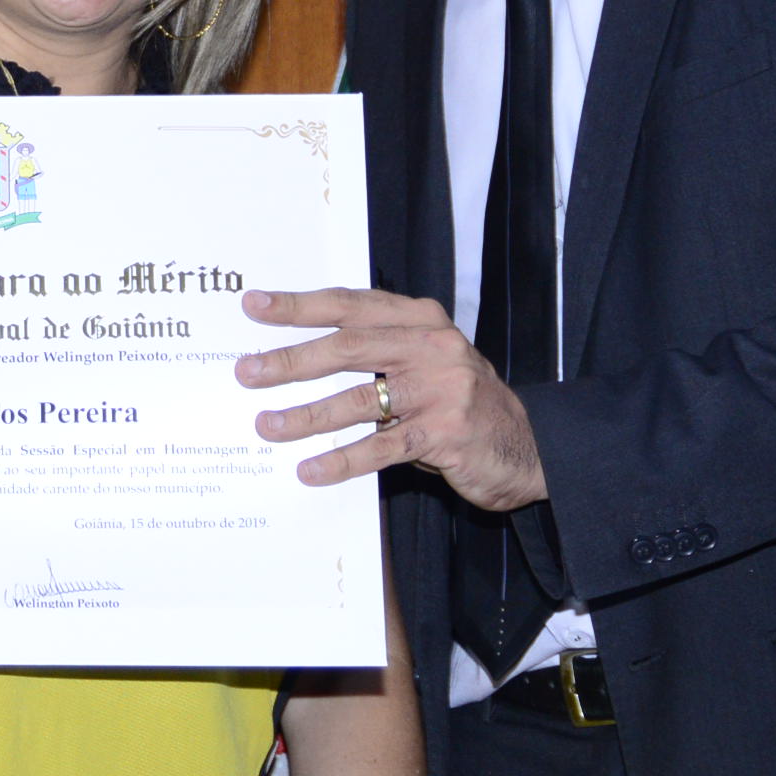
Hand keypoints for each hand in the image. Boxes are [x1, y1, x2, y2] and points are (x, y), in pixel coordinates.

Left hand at [236, 286, 544, 507]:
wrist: (527, 446)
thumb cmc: (458, 400)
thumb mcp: (424, 360)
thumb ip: (377, 350)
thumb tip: (297, 356)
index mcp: (420, 318)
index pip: (350, 305)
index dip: (300, 306)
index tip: (254, 305)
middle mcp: (431, 346)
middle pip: (347, 347)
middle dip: (291, 360)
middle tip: (248, 372)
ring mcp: (442, 389)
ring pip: (358, 400)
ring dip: (306, 415)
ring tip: (267, 425)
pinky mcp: (446, 433)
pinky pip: (381, 448)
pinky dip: (341, 460)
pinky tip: (310, 470)